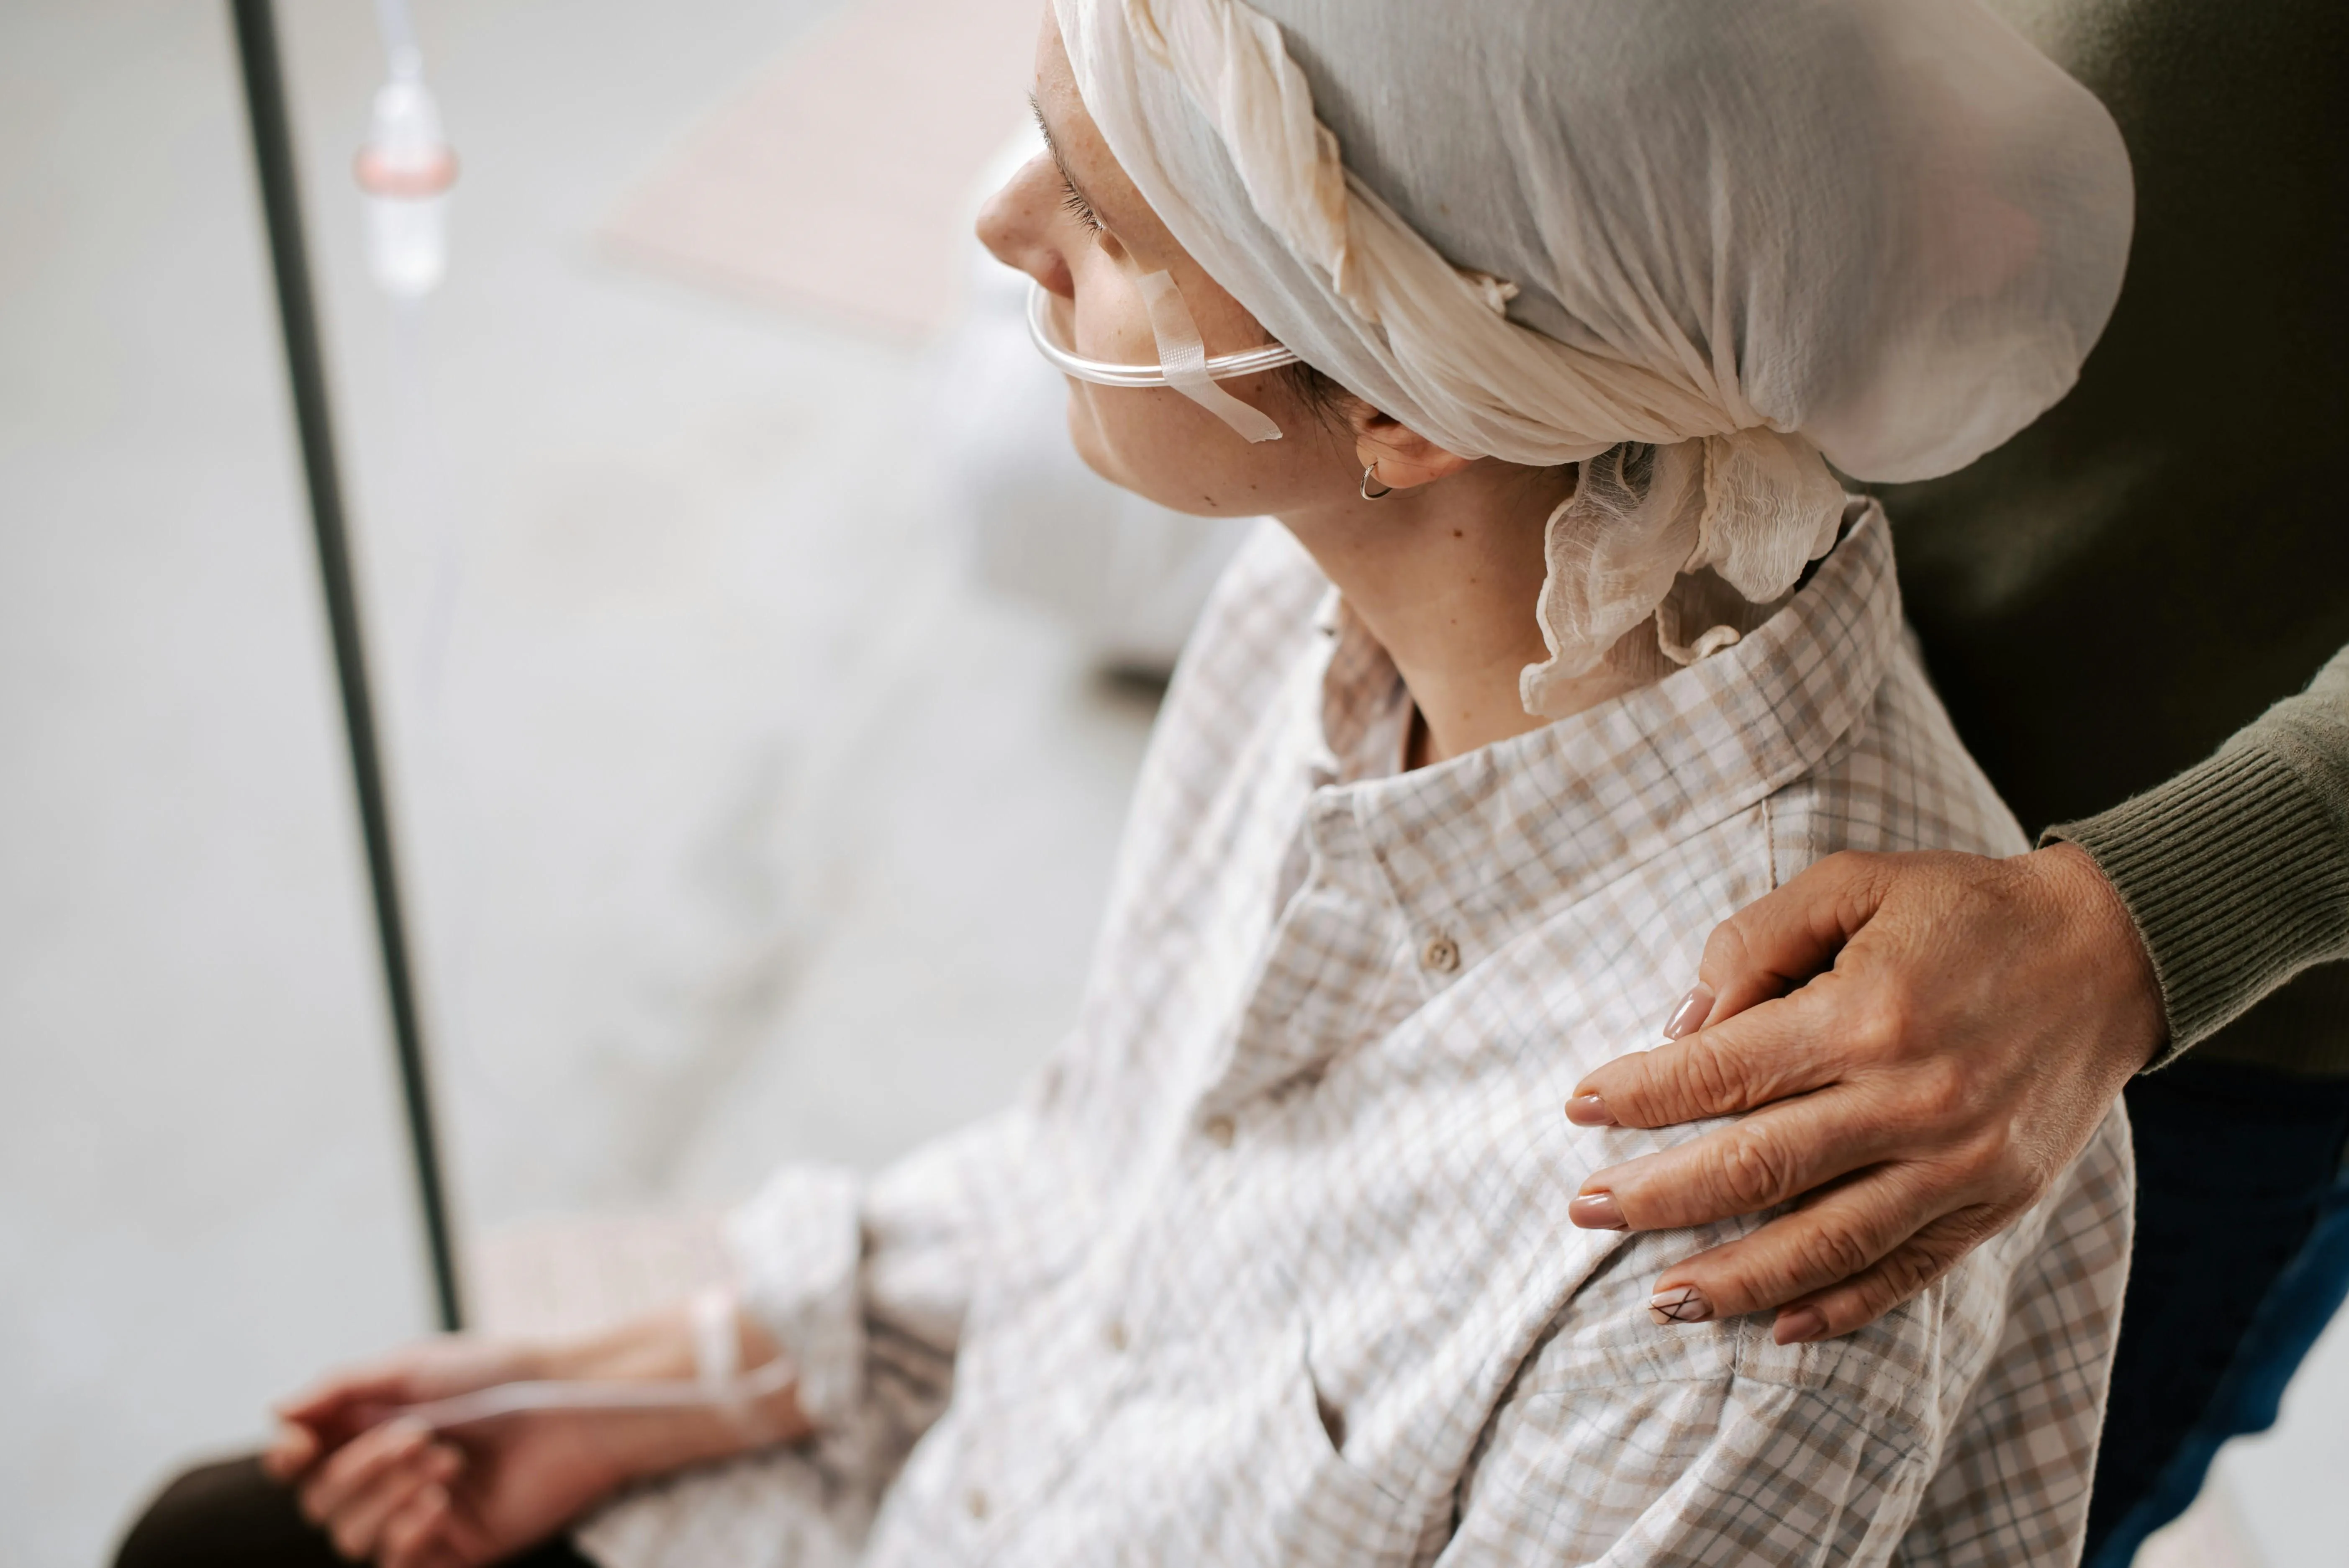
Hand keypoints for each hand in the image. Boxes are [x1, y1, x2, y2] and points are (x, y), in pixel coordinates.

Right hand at [264, 1309, 806, 1565]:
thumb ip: (337, 1388)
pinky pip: (394, 1564)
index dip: (286, 1459)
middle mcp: (388, 1476)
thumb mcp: (408, 1367)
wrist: (568, 1403)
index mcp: (370, 1430)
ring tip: (445, 1462)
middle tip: (420, 1436)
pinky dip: (404, 1536)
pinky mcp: (453, 1548)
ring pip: (349, 1537)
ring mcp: (418, 1515)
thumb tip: (274, 1411)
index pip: (299, 1464)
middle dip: (362, 1468)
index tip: (298, 1447)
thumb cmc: (497, 1374)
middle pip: (320, 1502)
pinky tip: (438, 1504)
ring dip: (387, 1496)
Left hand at [1562, 844, 2162, 1342]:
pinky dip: (1838, 1307)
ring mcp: (1959, 1164)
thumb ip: (1754, 943)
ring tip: (1659, 1298)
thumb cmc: (1965, 910)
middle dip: (1657, 1196)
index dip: (1638, 1096)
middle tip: (1585, 1210)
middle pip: (1754, 1169)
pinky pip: (1905, 1272)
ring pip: (1822, 1243)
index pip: (1719, 1074)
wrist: (2110, 950)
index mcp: (1865, 1015)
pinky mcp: (1996, 1201)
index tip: (1578, 1109)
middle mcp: (1910, 1100)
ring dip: (1732, 1280)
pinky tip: (1776, 1328)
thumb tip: (1682, 1027)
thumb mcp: (1853, 882)